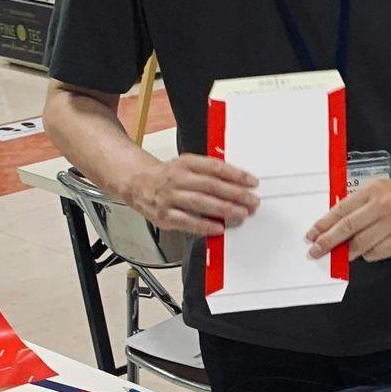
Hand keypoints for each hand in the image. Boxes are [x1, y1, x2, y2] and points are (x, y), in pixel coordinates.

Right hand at [129, 155, 258, 237]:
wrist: (138, 184)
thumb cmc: (169, 176)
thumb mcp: (188, 165)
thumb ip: (210, 172)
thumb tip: (240, 183)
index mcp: (186, 163)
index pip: (215, 167)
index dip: (236, 175)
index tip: (252, 182)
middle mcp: (177, 178)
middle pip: (211, 185)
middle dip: (235, 194)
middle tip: (252, 201)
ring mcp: (170, 197)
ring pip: (200, 203)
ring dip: (224, 209)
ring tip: (241, 214)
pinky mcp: (164, 215)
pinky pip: (187, 221)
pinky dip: (204, 226)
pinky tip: (218, 228)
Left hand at [307, 171, 390, 263]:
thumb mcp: (383, 188)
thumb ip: (362, 203)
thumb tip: (338, 224)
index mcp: (374, 190)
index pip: (342, 209)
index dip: (324, 224)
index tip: (312, 234)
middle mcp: (384, 206)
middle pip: (348, 228)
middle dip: (328, 242)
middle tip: (316, 251)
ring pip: (363, 244)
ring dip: (349, 252)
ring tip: (342, 256)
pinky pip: (380, 252)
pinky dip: (370, 255)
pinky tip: (368, 253)